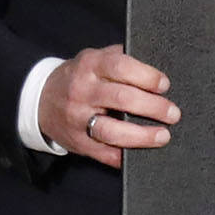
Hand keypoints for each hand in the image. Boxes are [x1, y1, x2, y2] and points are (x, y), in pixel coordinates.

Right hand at [44, 44, 177, 168]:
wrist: (41, 100)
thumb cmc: (80, 78)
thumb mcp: (94, 59)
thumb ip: (119, 58)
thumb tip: (156, 65)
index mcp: (89, 65)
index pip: (121, 67)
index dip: (147, 76)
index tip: (164, 85)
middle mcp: (82, 91)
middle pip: (122, 99)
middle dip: (153, 107)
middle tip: (173, 114)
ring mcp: (78, 119)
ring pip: (112, 131)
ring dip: (142, 135)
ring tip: (163, 136)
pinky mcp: (78, 142)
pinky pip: (104, 153)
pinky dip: (124, 156)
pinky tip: (141, 154)